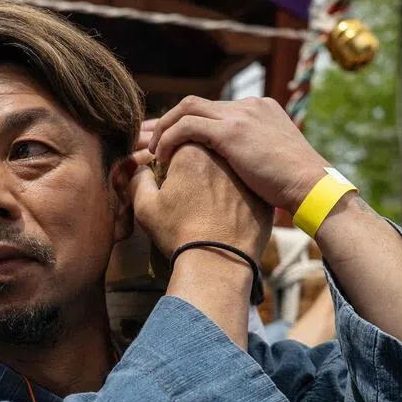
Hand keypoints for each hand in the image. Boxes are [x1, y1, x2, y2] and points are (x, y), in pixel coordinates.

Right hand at [131, 143, 272, 259]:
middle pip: (206, 148)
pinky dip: (237, 192)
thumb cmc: (178, 233)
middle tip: (187, 184)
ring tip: (206, 199)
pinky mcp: (261, 194)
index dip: (171, 154)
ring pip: (228, 167)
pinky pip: (246, 186)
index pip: (180, 138)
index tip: (167, 171)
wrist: (218, 263)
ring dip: (217, 174)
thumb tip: (140, 169)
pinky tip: (227, 208)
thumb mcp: (146, 206)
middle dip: (195, 161)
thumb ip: (139, 180)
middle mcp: (222, 157)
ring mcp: (245, 175)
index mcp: (192, 152)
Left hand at [149, 97, 328, 212]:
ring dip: (164, 129)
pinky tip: (161, 159)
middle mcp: (249, 105)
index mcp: (259, 109)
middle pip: (195, 105)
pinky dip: (169, 139)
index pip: (212, 109)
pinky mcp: (232, 130)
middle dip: (167, 122)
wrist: (313, 187)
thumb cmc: (297, 186)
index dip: (187, 125)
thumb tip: (240, 168)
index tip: (169, 142)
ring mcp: (240, 115)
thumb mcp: (275, 159)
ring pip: (186, 108)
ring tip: (152, 152)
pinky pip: (186, 126)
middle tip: (148, 141)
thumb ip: (256, 153)